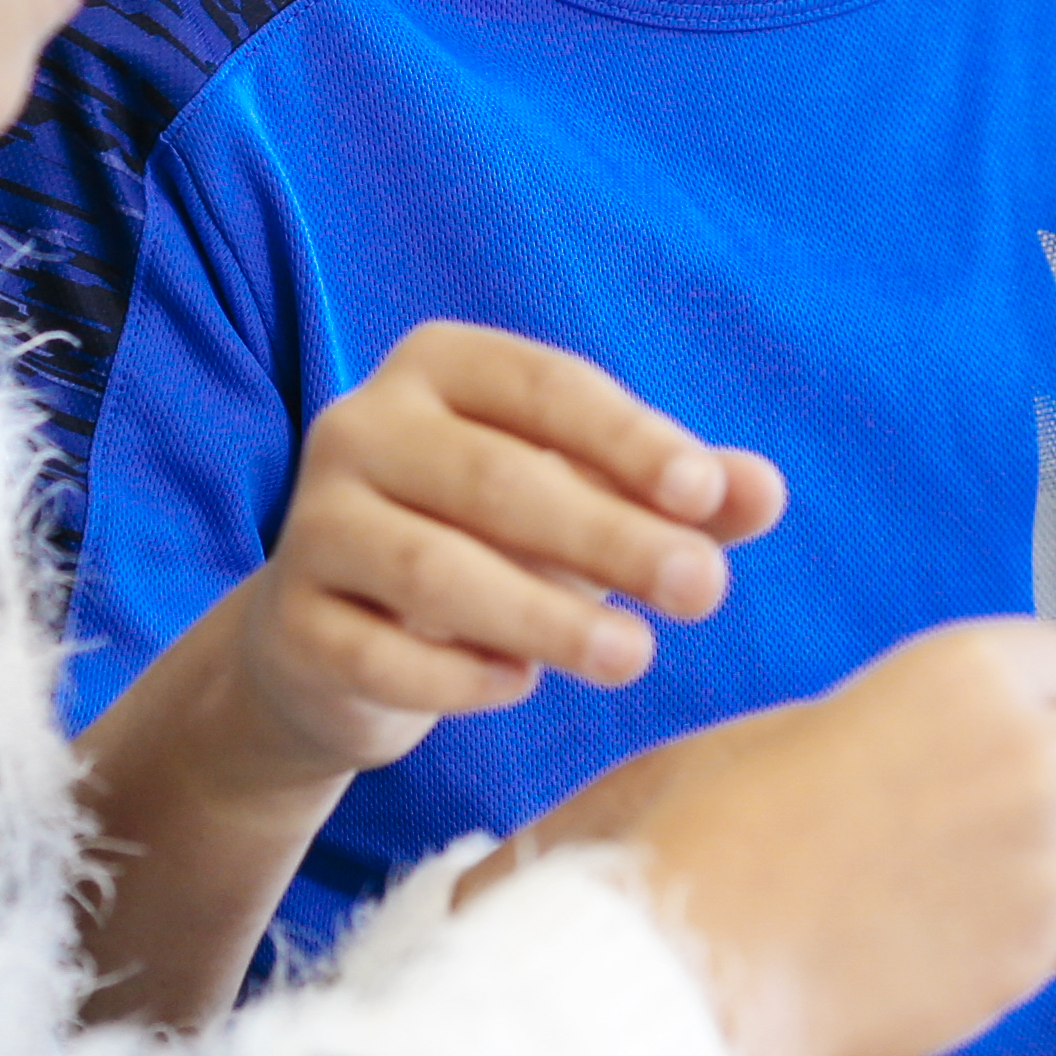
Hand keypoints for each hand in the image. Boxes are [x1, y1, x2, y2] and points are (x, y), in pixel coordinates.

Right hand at [231, 322, 785, 781]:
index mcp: (438, 367)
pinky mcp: (289, 623)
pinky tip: (520, 688)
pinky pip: (378, 652)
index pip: (544, 386)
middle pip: (494, 479)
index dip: (629, 439)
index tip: (707, 496)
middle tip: (703, 591)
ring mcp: (312, 525)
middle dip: (608, 536)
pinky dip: (456, 676)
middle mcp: (358, 427)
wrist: (338, 642)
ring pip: (433, 568)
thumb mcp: (586, 506)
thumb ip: (678, 495)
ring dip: (543, 615)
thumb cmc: (490, 546)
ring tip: (633, 658)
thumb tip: (766, 491)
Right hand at [508, 618, 1055, 1055]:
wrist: (692, 958)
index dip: (1047, 696)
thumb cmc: (715, 833)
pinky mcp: (1034, 953)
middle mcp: (1026, 755)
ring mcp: (1042, 859)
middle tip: (1018, 802)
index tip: (1020, 724)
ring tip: (985, 874)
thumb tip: (961, 745)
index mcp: (964, 673)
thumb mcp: (805, 727)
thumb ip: (910, 723)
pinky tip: (991, 933)